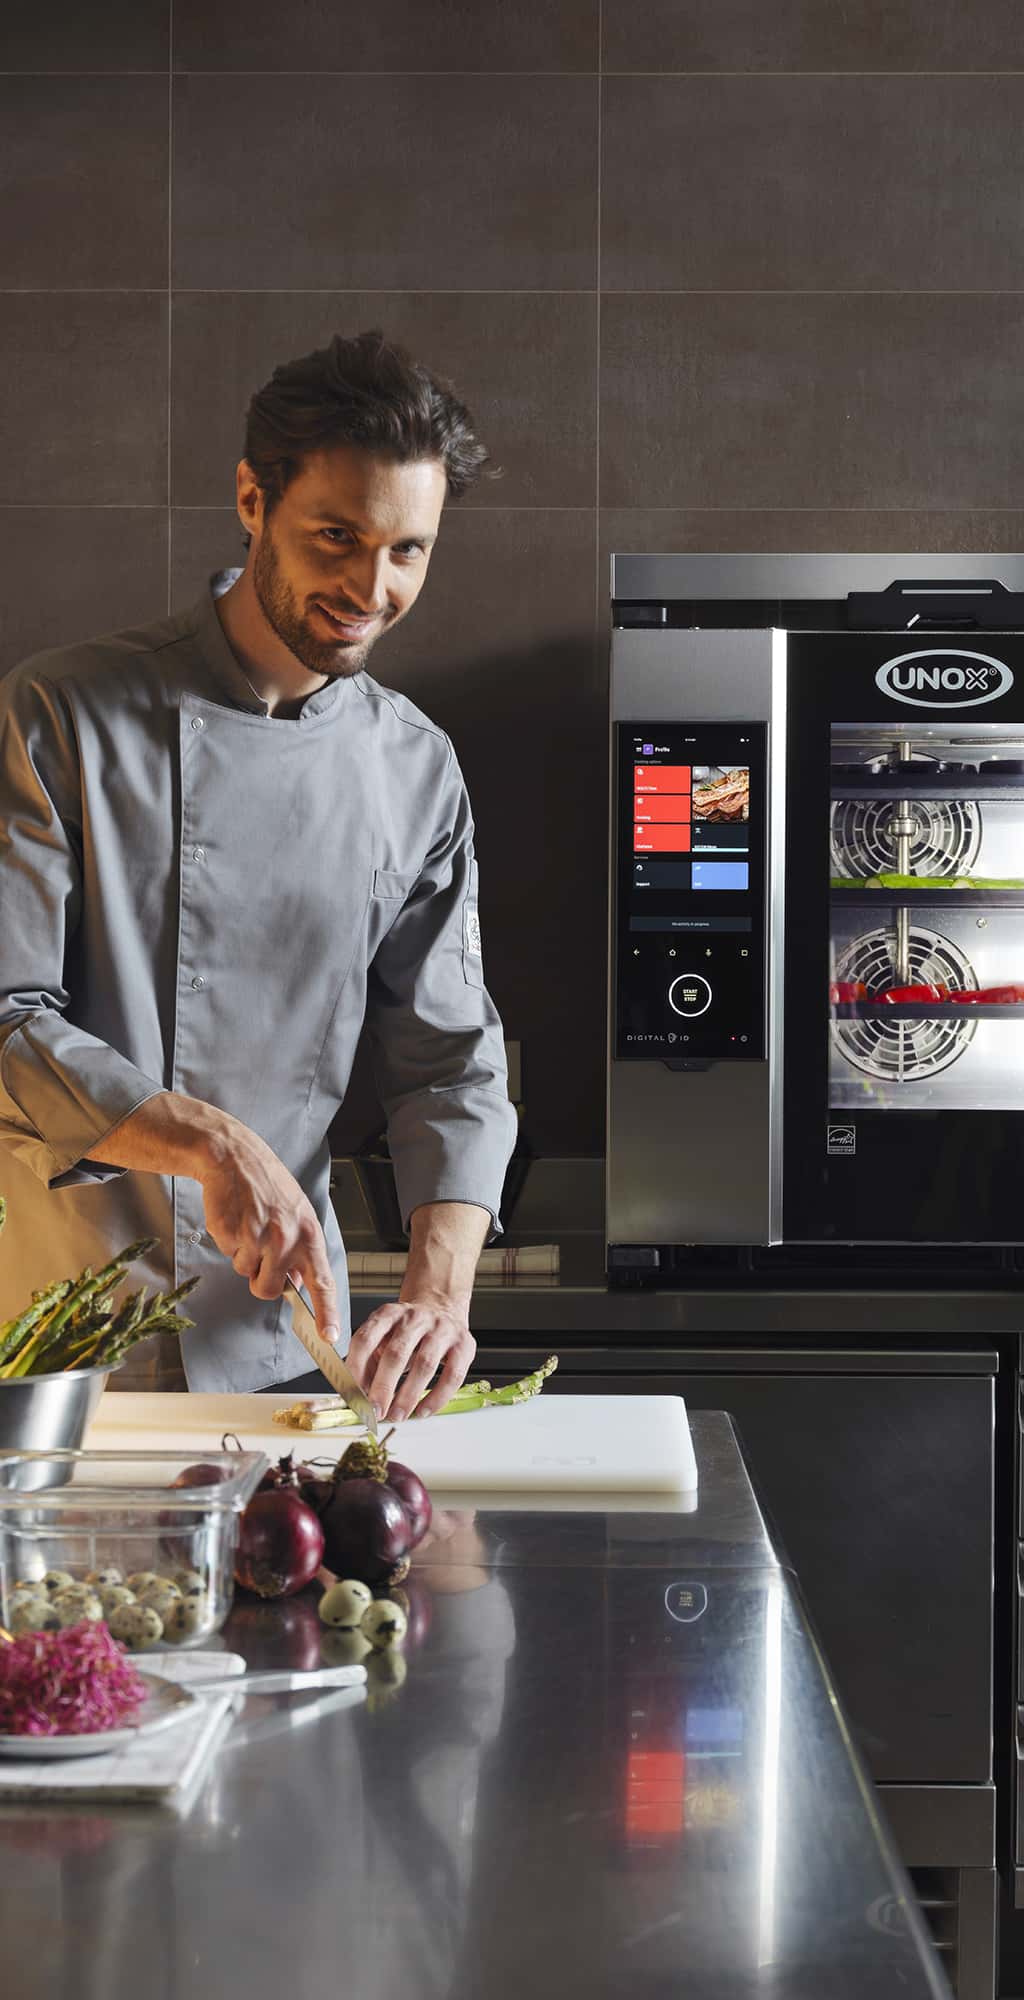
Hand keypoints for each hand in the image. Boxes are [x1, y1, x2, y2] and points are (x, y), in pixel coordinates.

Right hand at [198, 1120, 339, 1346]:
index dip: (327, 1312)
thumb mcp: (296, 1214)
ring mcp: (259, 1237)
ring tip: (249, 1224)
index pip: (322, 1282)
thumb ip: (300, 1249)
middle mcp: (287, 1239)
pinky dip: (229, 1242)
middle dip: (261, 1279)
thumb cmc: (268, 1187)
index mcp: (309, 1234)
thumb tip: (299, 1282)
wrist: (235, 1158)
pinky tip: (235, 1219)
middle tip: (260, 1251)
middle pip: (270, 1290)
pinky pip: (228, 1255)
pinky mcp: (233, 1234)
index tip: (330, 1336)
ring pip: (246, 1272)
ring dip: (243, 1255)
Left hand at [346, 1299, 475, 1421]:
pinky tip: (423, 1411)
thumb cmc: (408, 1331)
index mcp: (389, 1314)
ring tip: (397, 1415)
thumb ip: (370, 1362)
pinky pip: (453, 1375)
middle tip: (375, 1411)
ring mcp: (442, 1330)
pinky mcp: (464, 1345)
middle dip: (383, 1387)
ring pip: (425, 1364)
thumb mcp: (383, 1337)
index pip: (366, 1339)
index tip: (352, 1393)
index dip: (356, 1368)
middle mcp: (415, 1318)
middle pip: (396, 1353)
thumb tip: (359, 1395)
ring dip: (408, 1395)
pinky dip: (437, 1397)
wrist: (442, 1308)